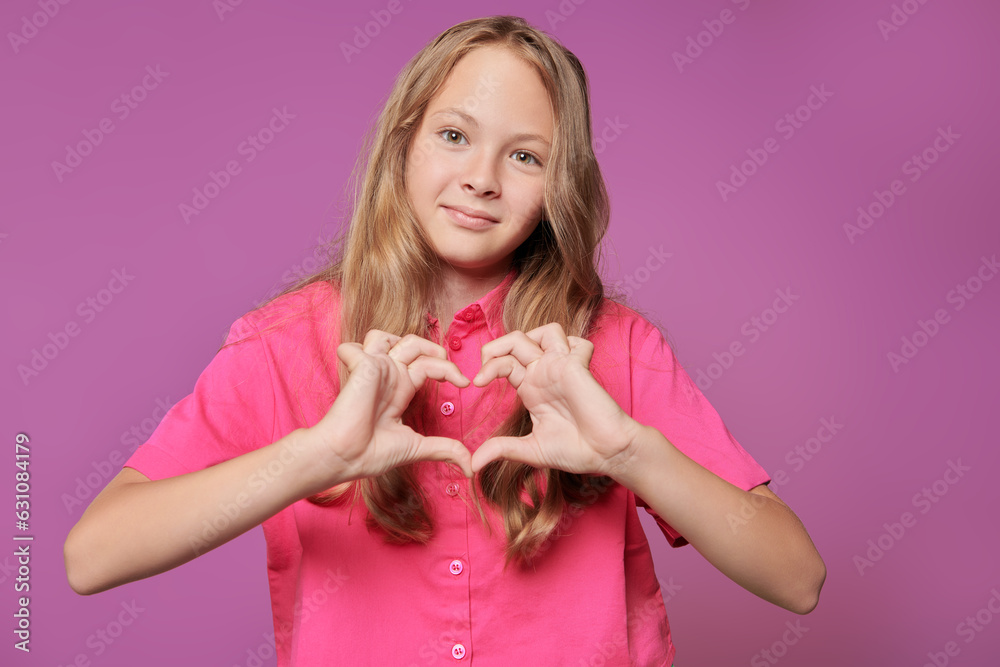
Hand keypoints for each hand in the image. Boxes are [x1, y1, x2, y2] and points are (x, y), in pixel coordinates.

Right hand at [307, 329, 472, 480]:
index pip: (427, 364)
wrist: (346, 459)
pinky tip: (368, 366)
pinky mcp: (359, 369)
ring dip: (403, 342)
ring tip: (420, 359)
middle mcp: (387, 376)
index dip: (447, 368)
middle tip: (448, 366)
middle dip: (434, 349)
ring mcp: (372, 371)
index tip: (465, 384)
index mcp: (400, 389)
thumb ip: (443, 449)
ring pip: (384, 336)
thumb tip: (469, 467)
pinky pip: (354, 347)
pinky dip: (357, 350)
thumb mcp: (416, 447)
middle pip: (412, 343)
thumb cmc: (371, 454)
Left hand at [469, 323, 639, 477]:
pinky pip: (577, 343)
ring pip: (546, 331)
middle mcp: (545, 373)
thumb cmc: (576, 451)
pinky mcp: (580, 369)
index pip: (503, 362)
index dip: (487, 367)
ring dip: (526, 338)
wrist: (606, 455)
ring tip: (514, 360)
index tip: (475, 384)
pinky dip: (570, 344)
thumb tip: (473, 463)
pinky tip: (561, 364)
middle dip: (494, 347)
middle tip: (484, 368)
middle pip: (516, 339)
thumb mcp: (531, 450)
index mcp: (531, 387)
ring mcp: (563, 368)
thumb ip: (502, 449)